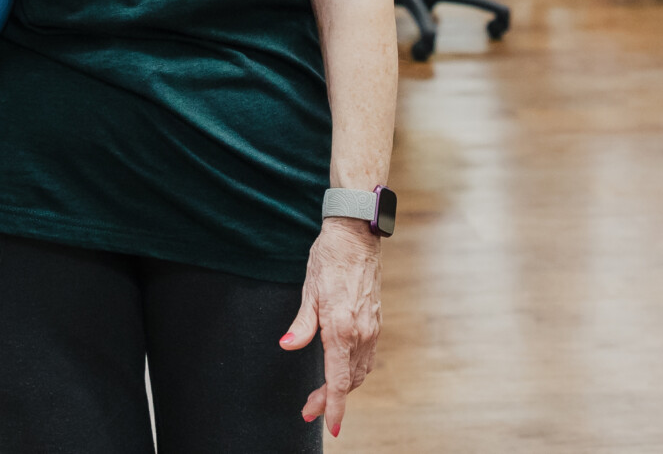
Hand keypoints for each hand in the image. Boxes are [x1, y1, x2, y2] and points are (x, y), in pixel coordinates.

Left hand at [281, 218, 381, 436]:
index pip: (338, 379)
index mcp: (341, 328)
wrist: (356, 236)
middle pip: (349, 381)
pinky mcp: (375, 323)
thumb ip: (301, 325)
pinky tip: (341, 372)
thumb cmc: (329, 259)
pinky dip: (353, 372)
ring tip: (323, 395)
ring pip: (359, 372)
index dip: (333, 405)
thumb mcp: (309, 290)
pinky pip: (366, 358)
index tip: (329, 426)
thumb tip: (287, 347)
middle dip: (331, 400)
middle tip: (309, 408)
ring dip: (343, 388)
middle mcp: (361, 333)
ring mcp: (372, 329)